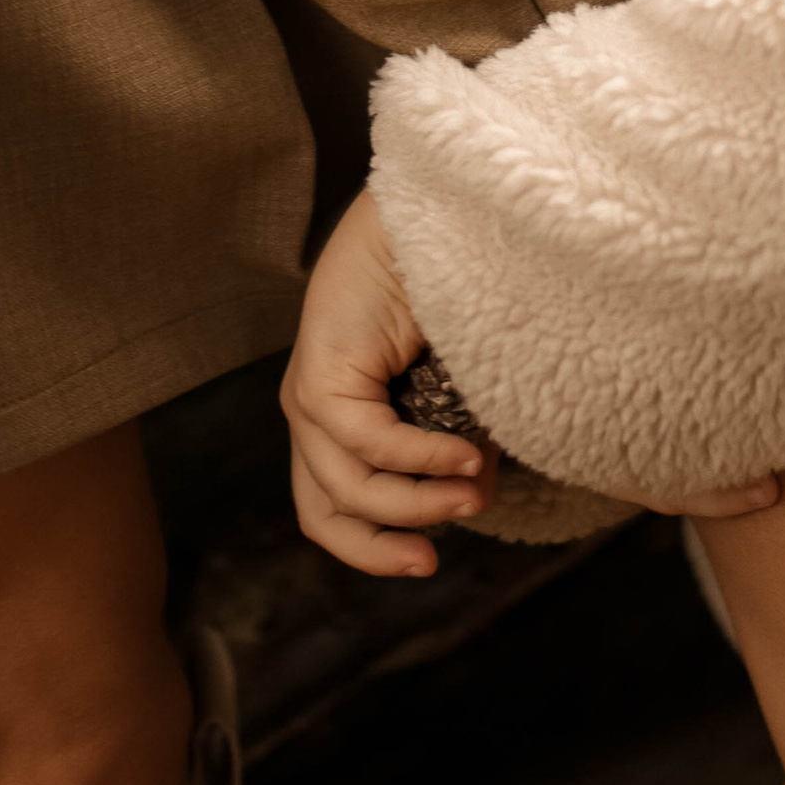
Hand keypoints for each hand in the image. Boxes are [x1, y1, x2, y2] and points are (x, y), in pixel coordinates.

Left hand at [283, 192, 491, 577]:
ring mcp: (308, 394)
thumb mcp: (446, 385)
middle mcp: (310, 412)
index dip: (373, 550)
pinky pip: (369, 442)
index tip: (430, 563)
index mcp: (335, 418)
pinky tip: (468, 456)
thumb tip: (474, 496)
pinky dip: (423, 458)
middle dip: (381, 547)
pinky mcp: (319, 375)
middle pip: (324, 513)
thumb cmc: (445, 293)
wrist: (430, 220)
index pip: (330, 510)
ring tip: (476, 494)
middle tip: (435, 560)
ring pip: (350, 487)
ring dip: (418, 503)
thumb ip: (448, 440)